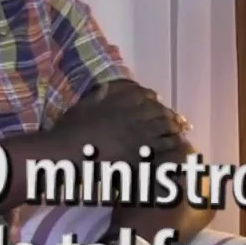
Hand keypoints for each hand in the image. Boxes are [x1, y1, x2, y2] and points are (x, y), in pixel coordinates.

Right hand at [57, 80, 187, 162]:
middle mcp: (135, 116)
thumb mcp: (84, 105)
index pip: (145, 95)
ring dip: (173, 129)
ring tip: (180, 132)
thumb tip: (108, 88)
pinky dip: (170, 147)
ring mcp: (140, 136)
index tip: (156, 102)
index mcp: (121, 102)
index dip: (152, 99)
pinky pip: (163, 150)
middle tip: (175, 120)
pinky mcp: (141, 156)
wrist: (66, 154)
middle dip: (167, 115)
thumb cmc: (70, 129)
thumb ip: (99, 95)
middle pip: (160, 112)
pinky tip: (174, 149)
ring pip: (165, 129)